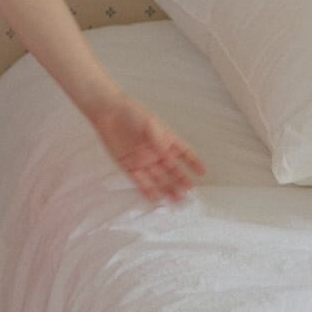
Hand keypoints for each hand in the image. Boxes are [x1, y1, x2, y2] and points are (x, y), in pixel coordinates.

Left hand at [87, 94, 205, 203]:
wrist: (108, 113)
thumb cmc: (132, 113)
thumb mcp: (150, 124)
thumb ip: (160, 142)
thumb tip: (170, 160)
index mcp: (165, 139)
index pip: (184, 152)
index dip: (193, 162)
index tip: (202, 172)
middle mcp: (156, 152)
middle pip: (172, 169)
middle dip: (180, 180)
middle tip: (188, 191)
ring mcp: (143, 160)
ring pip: (158, 178)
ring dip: (167, 188)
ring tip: (176, 199)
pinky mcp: (128, 165)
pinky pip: (140, 180)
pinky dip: (147, 189)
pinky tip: (155, 197)